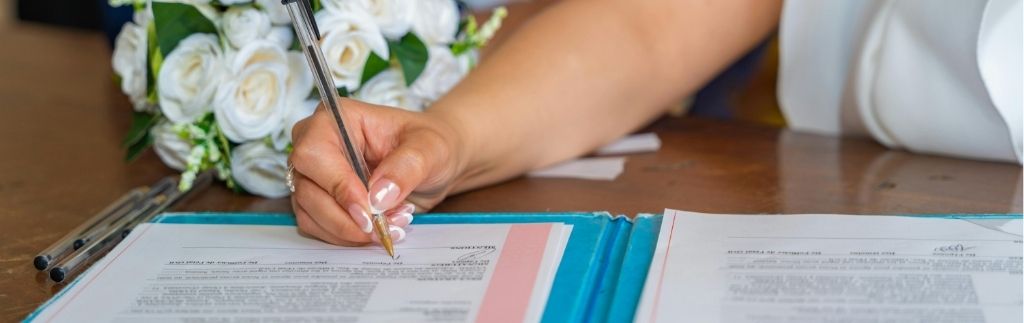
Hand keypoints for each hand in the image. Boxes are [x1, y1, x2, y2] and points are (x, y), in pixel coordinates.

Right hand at [289, 98, 464, 245]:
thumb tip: (377, 197)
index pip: (314, 154)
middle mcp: (317, 144)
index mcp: (336, 118)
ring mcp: (314, 174)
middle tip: (384, 227)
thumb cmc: (429, 145)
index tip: (369, 211)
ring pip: (309, 213)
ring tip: (390, 227)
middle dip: (346, 217)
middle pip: (307, 189)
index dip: (338, 186)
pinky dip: (346, 236)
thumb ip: (406, 168)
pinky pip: (317, 226)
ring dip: (349, 230)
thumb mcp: (429, 149)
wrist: (435, 162)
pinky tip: (378, 229)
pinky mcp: (318, 199)